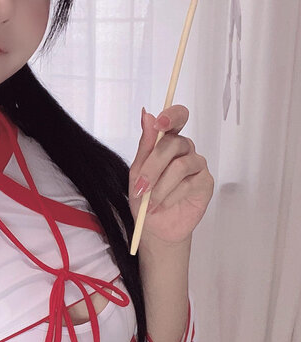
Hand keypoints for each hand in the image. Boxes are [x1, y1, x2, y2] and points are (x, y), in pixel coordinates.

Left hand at [129, 105, 214, 245]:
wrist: (154, 227)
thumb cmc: (145, 198)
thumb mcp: (137, 172)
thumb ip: (144, 145)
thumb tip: (146, 114)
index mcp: (168, 141)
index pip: (177, 118)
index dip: (171, 116)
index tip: (158, 123)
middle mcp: (185, 150)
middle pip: (174, 144)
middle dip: (153, 166)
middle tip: (141, 186)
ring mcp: (197, 165)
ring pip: (180, 166)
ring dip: (160, 186)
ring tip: (149, 202)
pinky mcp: (205, 183)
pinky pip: (189, 184)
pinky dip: (170, 196)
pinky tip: (162, 205)